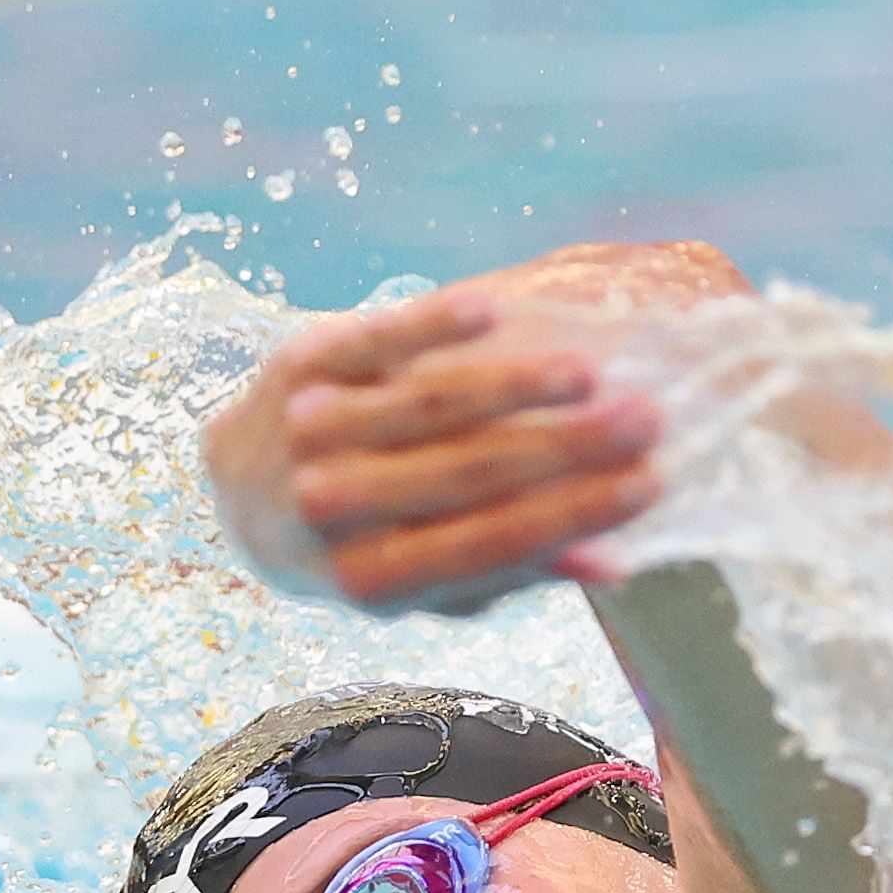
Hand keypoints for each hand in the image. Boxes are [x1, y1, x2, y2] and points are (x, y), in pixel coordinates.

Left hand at [201, 284, 667, 613]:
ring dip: (516, 384)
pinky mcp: (298, 364)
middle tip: (646, 418)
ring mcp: (308, 433)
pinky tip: (498, 310)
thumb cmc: (368, 544)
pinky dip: (436, 324)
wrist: (242, 493)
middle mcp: (332, 510)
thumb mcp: (432, 582)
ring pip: (429, 404)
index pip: (491, 543)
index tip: (650, 483)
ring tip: (591, 371)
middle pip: (469, 472)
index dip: (574, 514)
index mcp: (374, 579)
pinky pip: (377, 340)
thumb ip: (512, 571)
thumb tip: (615, 566)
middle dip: (567, 446)